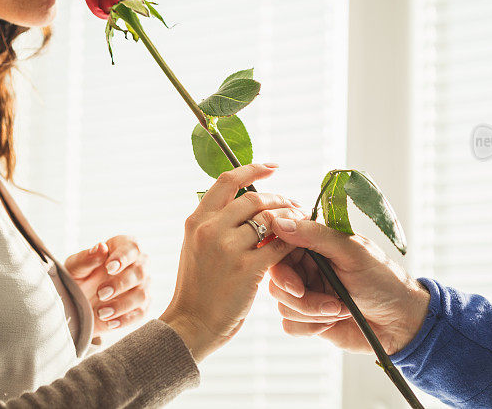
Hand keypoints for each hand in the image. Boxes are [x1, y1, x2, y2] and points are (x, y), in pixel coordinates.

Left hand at [64, 235, 150, 336]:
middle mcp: (137, 264)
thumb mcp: (74, 268)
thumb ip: (86, 258)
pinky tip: (110, 322)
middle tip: (101, 293)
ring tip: (101, 312)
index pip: (132, 248)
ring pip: (142, 294)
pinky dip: (126, 319)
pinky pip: (141, 313)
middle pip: (140, 272)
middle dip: (120, 284)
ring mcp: (142, 286)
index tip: (109, 267)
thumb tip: (101, 247)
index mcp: (122, 248)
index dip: (123, 257)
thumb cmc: (77, 279)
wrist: (76, 305)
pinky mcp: (141, 306)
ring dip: (122, 305)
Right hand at [159, 163, 305, 361]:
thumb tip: (239, 203)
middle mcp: (210, 229)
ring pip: (269, 219)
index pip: (227, 180)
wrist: (191, 324)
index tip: (272, 167)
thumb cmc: (197, 289)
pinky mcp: (246, 269)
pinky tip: (297, 246)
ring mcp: (228, 248)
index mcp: (197, 220)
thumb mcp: (194, 247)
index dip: (252, 169)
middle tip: (293, 205)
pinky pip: (279, 246)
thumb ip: (213, 224)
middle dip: (279, 198)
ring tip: (300, 222)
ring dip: (290, 217)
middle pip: (254, 198)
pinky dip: (292, 242)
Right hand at [267, 219, 429, 355]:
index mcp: (316, 244)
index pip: (280, 249)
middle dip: (302, 297)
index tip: (298, 284)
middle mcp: (307, 267)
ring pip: (282, 304)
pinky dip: (312, 327)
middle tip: (329, 302)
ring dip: (313, 312)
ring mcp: (307, 293)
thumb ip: (315, 235)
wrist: (400, 322)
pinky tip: (334, 321)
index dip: (281, 267)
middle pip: (277, 280)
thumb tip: (278, 222)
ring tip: (341, 309)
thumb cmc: (383, 280)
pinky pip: (289, 325)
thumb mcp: (352, 252)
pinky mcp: (308, 319)